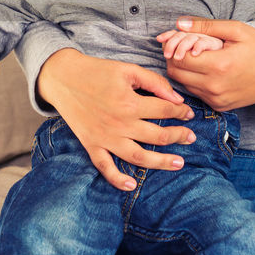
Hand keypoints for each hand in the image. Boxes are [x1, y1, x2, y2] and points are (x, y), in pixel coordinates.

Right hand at [38, 49, 196, 191]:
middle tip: (191, 137)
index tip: (188, 112)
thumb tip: (177, 99)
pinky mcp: (92, 145)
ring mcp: (105, 138)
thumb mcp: (128, 69)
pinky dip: (117, 179)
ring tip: (179, 163)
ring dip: (161, 162)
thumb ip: (155, 82)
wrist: (63, 78)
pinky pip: (105, 168)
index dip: (181, 111)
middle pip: (157, 136)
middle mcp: (120, 124)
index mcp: (130, 102)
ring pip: (138, 157)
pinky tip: (132, 185)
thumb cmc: (97, 71)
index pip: (164, 110)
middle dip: (178, 136)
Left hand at [164, 16, 254, 111]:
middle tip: (186, 48)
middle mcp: (214, 86)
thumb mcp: (237, 30)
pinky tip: (206, 71)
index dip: (175, 46)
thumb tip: (178, 24)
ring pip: (182, 84)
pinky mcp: (219, 106)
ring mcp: (216, 99)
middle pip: (175, 73)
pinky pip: (195, 93)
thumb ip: (206, 26)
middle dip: (175, 58)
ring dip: (183, 70)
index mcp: (219, 65)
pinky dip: (194, 82)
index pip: (179, 57)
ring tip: (198, 58)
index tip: (182, 39)